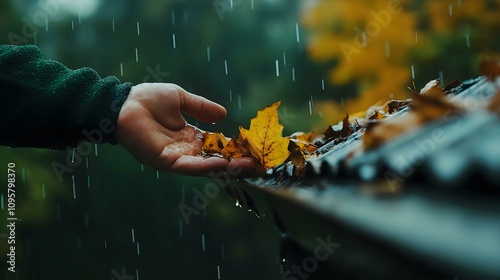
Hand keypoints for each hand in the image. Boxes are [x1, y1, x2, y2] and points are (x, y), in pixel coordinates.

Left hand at [116, 83, 264, 176]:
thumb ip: (202, 108)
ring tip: (249, 167)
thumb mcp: (181, 99)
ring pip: (207, 167)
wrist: (124, 103)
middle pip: (217, 161)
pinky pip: (190, 167)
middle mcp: (186, 151)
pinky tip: (224, 165)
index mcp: (190, 137)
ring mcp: (177, 158)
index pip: (218, 147)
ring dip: (229, 168)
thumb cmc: (148, 99)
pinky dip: (207, 167)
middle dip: (238, 164)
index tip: (255, 150)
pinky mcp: (166, 162)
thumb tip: (224, 115)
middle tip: (260, 165)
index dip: (236, 149)